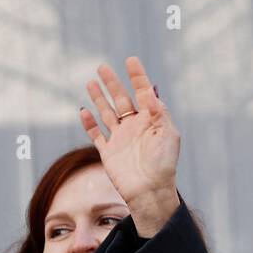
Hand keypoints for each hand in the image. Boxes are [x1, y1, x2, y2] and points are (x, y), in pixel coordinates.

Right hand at [80, 56, 180, 235]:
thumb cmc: (164, 165)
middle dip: (112, 83)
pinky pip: (96, 135)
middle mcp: (134, 127)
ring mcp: (120, 139)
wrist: (150, 192)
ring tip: (91, 82)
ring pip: (107, 113)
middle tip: (102, 67)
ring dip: (99, 98)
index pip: (143, 93)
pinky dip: (89, 124)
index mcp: (151, 121)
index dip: (137, 76)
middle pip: (121, 99)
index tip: (131, 60)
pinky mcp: (108, 153)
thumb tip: (151, 91)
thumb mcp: (168, 136)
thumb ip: (159, 113)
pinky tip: (83, 111)